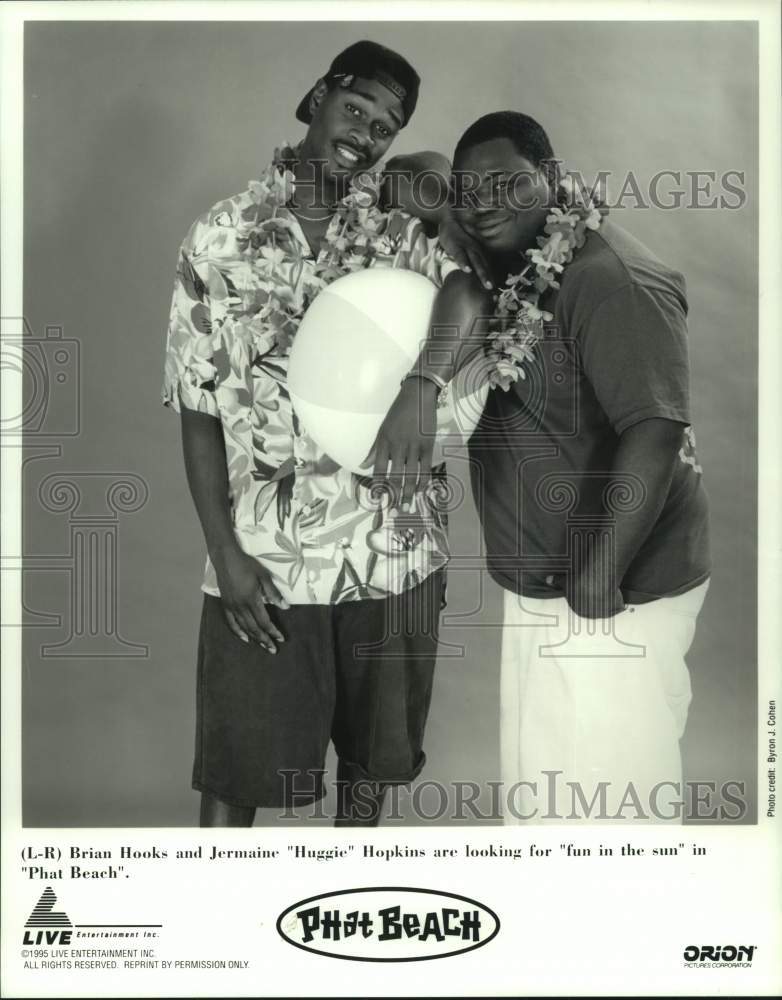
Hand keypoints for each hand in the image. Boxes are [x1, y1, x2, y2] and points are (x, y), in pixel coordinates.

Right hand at [212, 544, 287, 651]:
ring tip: (262, 645)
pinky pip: (231, 622)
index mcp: (252, 600)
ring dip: (254, 638)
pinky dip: (238, 632)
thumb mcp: (264, 576)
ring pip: (244, 627)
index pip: (264, 621)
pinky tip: (245, 638)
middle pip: (254, 628)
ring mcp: (232, 606)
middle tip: (273, 649)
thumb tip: (286, 607)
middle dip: (265, 639)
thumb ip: (274, 593)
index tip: (281, 638)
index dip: (273, 631)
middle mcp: (241, 606)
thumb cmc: (247, 565)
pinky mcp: (226, 604)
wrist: (226, 558)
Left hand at [371, 377, 438, 508]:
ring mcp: (414, 446)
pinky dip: (424, 481)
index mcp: (384, 442)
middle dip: (395, 495)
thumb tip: (362, 465)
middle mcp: (398, 446)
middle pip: (396, 476)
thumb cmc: (397, 412)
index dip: (378, 485)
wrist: (417, 396)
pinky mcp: (428, 445)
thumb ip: (373, 450)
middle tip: (395, 512)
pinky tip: (423, 491)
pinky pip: (426, 467)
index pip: (379, 468)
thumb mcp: (382, 429)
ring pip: (411, 474)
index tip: (377, 500)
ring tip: (408, 507)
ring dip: (410, 493)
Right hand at [438, 214, 493, 289]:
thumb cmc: (458, 236)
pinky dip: (464, 263)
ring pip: (476, 262)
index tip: (495, 293)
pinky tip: (467, 271)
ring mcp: (466, 247)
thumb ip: (472, 258)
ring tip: (487, 286)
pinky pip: (460, 255)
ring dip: (482, 274)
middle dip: (490, 279)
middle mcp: (476, 250)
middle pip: (485, 266)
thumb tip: (474, 274)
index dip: (492, 279)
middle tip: (495, 292)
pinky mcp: (455, 246)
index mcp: (479, 251)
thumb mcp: (468, 247)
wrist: (448, 219)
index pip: (488, 267)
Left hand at [550, 572, 624, 619]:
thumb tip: (547, 580)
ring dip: (605, 602)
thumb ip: (556, 581)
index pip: (579, 605)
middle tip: (596, 589)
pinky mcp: (616, 608)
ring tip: (606, 591)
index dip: (582, 596)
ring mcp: (604, 612)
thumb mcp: (565, 580)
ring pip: (605, 608)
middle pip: (593, 608)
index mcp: (578, 609)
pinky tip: (616, 595)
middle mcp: (591, 614)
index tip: (586, 589)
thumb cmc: (579, 581)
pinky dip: (618, 602)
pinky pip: (617, 607)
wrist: (597, 582)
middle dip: (594, 600)